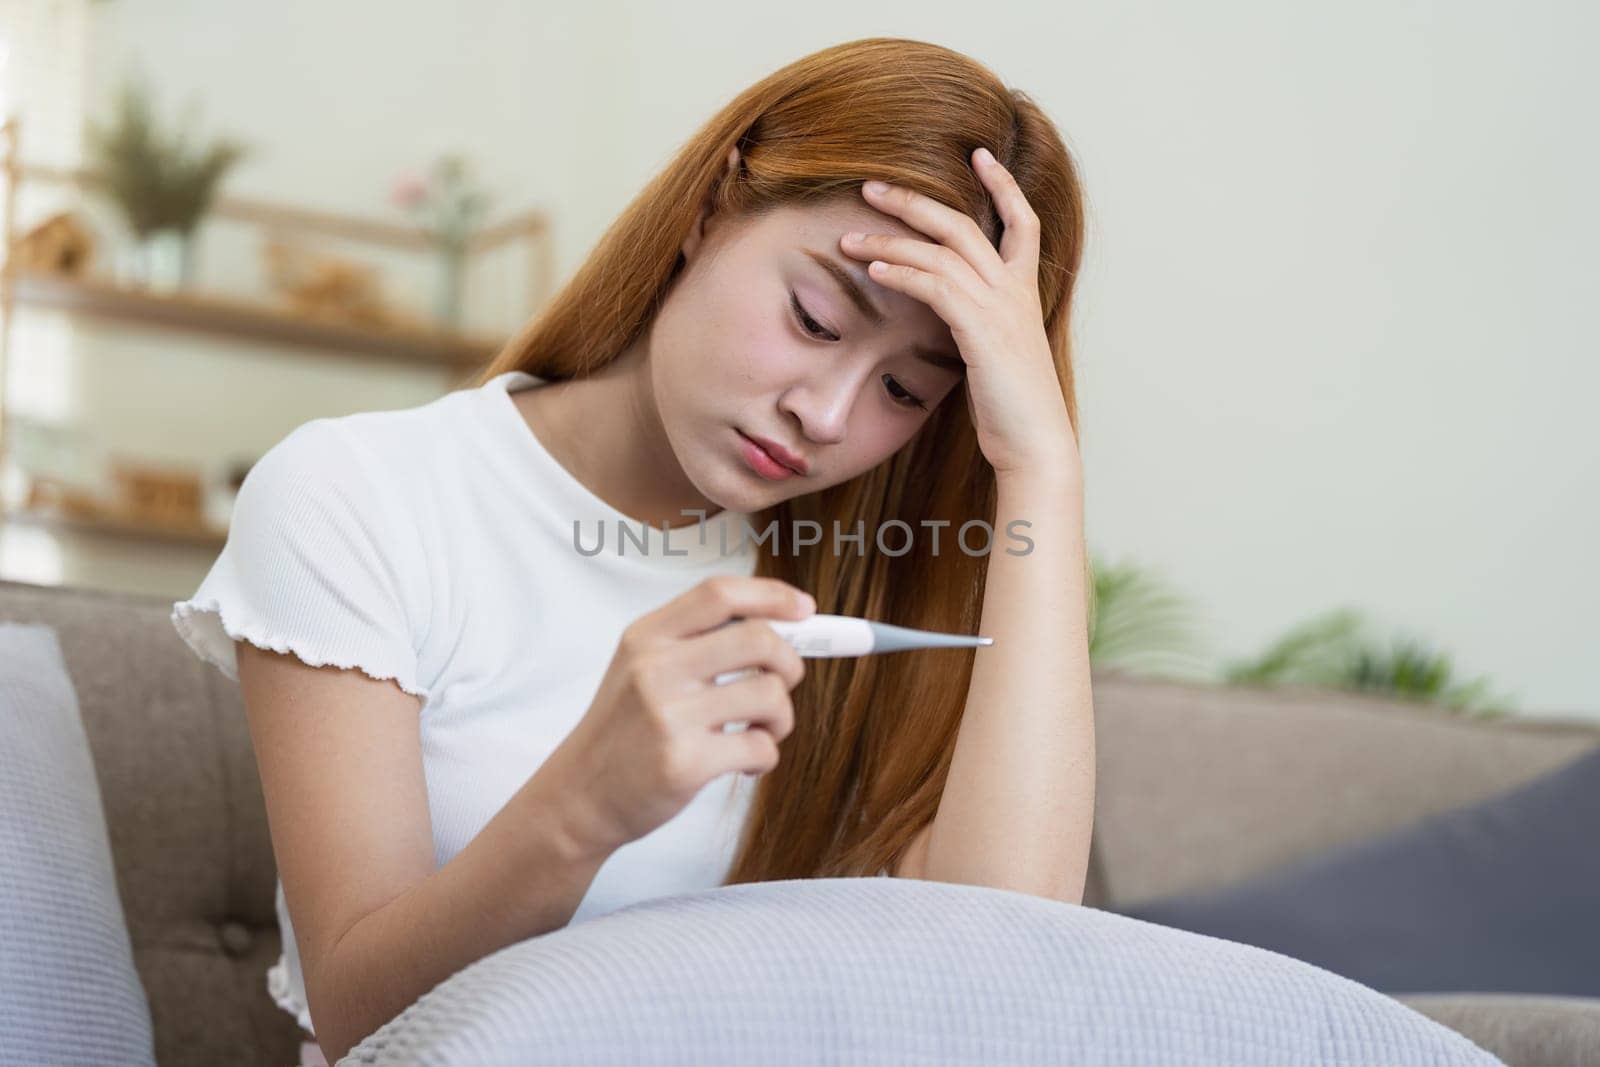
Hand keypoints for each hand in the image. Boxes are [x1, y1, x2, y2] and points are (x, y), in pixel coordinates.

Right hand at [550, 576, 812, 854]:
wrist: (579, 796)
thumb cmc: (625, 730)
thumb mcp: (641, 667)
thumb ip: (698, 641)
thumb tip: (785, 625)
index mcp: (646, 637)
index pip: (720, 594)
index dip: (773, 595)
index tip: (805, 609)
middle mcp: (655, 669)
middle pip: (759, 639)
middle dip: (790, 661)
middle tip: (782, 683)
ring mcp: (668, 716)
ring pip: (769, 694)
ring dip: (782, 717)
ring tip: (760, 731)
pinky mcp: (684, 763)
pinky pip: (761, 747)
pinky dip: (765, 756)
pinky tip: (743, 763)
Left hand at [840, 148, 1079, 481]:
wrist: (1035, 444)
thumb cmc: (1011, 410)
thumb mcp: (995, 357)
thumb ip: (975, 326)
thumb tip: (946, 317)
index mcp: (1023, 293)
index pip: (1022, 222)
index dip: (1003, 186)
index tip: (981, 154)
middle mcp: (1014, 291)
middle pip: (963, 224)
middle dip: (916, 200)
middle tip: (872, 186)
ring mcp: (999, 309)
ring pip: (941, 251)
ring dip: (890, 239)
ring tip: (850, 237)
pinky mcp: (981, 331)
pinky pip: (935, 286)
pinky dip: (902, 272)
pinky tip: (874, 270)